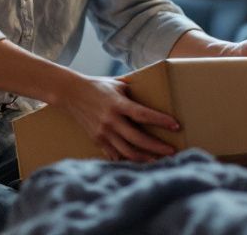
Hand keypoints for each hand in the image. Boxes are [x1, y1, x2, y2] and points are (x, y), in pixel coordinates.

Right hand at [55, 75, 181, 161]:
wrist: (71, 94)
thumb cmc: (98, 86)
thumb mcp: (117, 84)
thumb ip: (134, 92)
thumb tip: (156, 92)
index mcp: (117, 103)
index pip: (142, 114)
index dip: (160, 121)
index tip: (176, 125)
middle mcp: (110, 120)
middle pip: (137, 138)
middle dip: (157, 146)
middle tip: (173, 150)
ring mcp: (103, 132)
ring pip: (127, 151)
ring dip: (145, 158)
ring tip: (159, 160)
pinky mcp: (97, 140)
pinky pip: (115, 155)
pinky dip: (128, 160)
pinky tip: (140, 162)